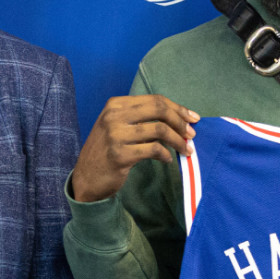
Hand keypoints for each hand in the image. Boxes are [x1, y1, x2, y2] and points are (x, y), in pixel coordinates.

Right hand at [72, 95, 198, 201]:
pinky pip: (153, 150)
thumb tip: (178, 117)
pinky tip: (167, 159)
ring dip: (178, 141)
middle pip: (159, 110)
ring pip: (159, 130)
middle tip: (192, 134)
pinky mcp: (120, 155)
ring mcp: (115, 135)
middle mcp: (114, 116)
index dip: (177, 108)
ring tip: (186, 150)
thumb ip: (140, 118)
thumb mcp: (117, 127)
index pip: (155, 100)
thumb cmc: (107, 151)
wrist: (86, 178)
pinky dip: (165, 155)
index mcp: (115, 104)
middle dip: (180, 122)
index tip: (192, 118)